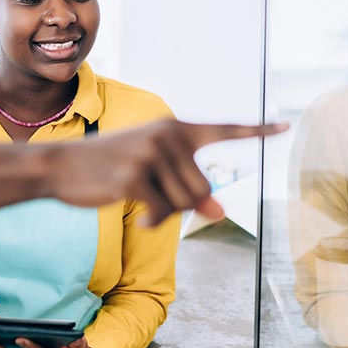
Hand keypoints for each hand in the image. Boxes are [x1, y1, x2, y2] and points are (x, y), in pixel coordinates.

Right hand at [40, 120, 287, 226]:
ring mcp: (151, 154)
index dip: (257, 130)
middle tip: (152, 195)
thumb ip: (188, 189)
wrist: (62, 167)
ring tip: (140, 201)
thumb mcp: (152, 175)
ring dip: (166, 212)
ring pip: (186, 201)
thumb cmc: (109, 169)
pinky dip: (154, 222)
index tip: (285, 125)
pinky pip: (163, 212)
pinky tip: (139, 220)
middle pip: (204, 186)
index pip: (224, 129)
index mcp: (174, 128)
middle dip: (184, 202)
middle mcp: (167, 135)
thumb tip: (221, 211)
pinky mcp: (135, 176)